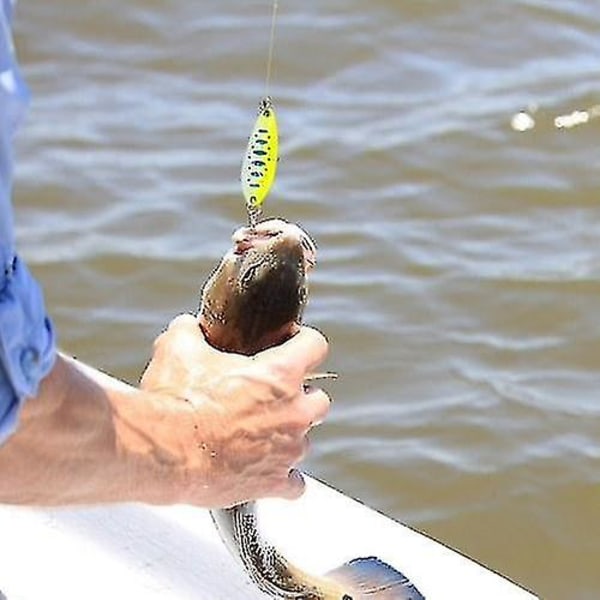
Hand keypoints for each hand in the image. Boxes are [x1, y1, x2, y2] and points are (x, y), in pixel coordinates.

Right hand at [136, 313, 330, 506]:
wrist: (163, 452)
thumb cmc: (176, 400)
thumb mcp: (178, 350)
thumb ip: (191, 332)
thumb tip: (189, 326)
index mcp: (280, 373)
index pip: (315, 346)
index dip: (304, 343)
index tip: (294, 347)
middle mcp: (294, 411)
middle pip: (320, 399)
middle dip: (300, 397)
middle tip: (272, 397)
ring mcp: (288, 449)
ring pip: (306, 440)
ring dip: (288, 436)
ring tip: (258, 434)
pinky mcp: (273, 481)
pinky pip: (294, 483)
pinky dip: (282, 476)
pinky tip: (264, 469)